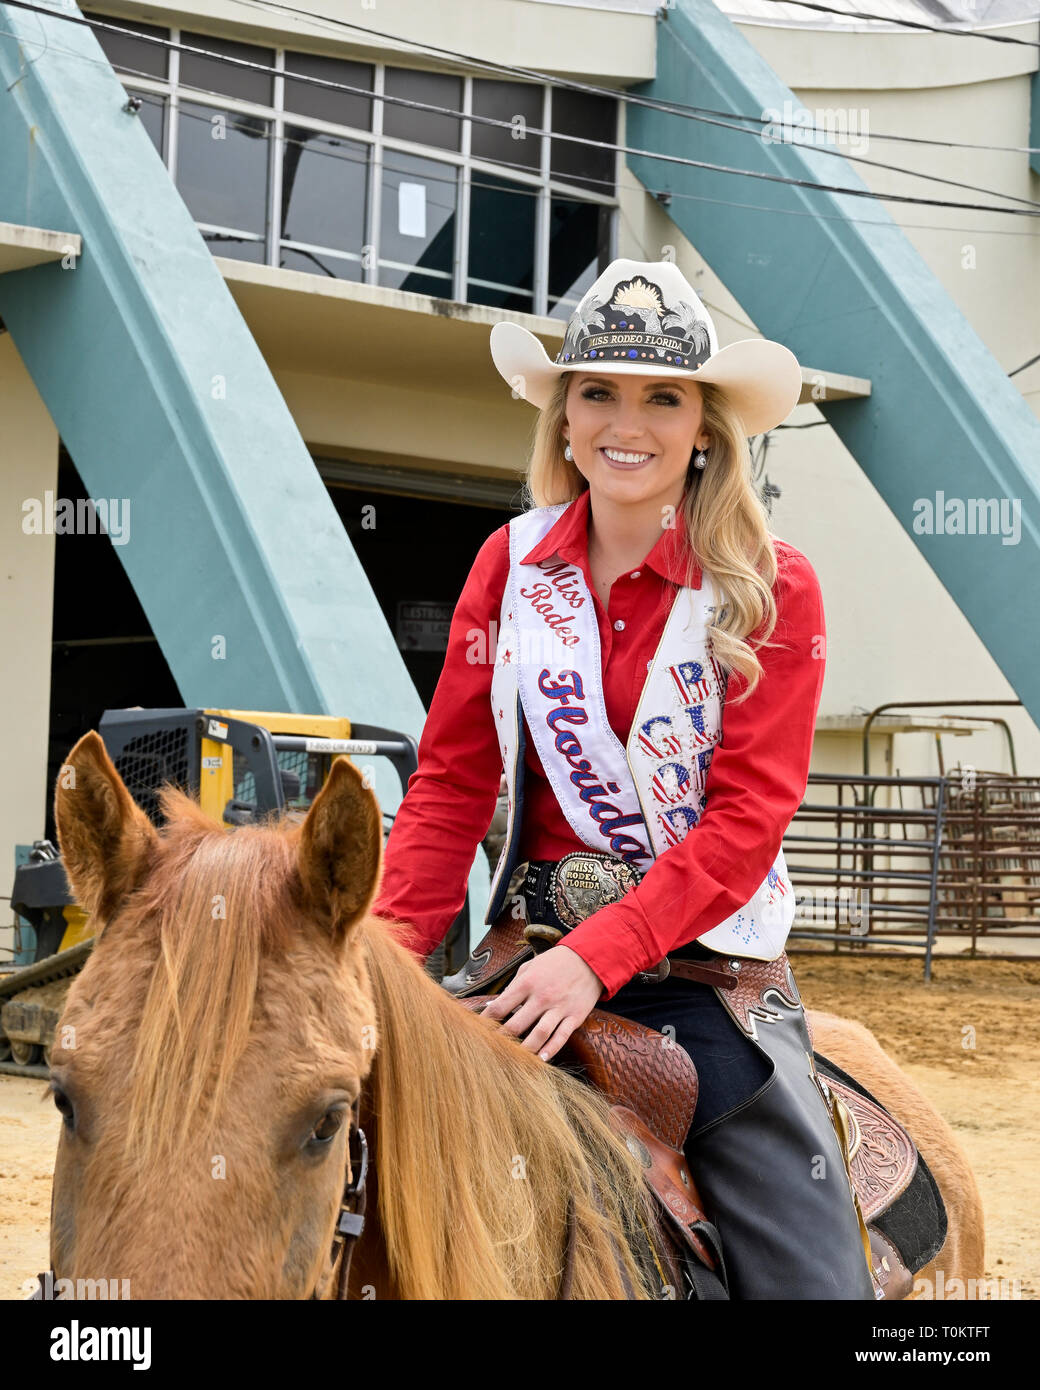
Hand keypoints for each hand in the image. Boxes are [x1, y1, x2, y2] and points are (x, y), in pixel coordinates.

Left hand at [480, 944, 604, 1060]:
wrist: (588, 958)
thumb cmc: (554, 963)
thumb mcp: (530, 967)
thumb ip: (512, 987)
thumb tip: (493, 1006)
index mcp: (527, 983)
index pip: (500, 1007)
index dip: (486, 1022)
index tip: (477, 1032)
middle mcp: (542, 997)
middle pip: (516, 1025)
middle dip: (501, 1040)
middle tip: (492, 1051)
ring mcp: (559, 1008)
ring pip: (539, 1035)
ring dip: (525, 1050)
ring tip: (514, 1060)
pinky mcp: (575, 1016)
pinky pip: (561, 1037)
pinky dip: (551, 1050)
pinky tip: (541, 1059)